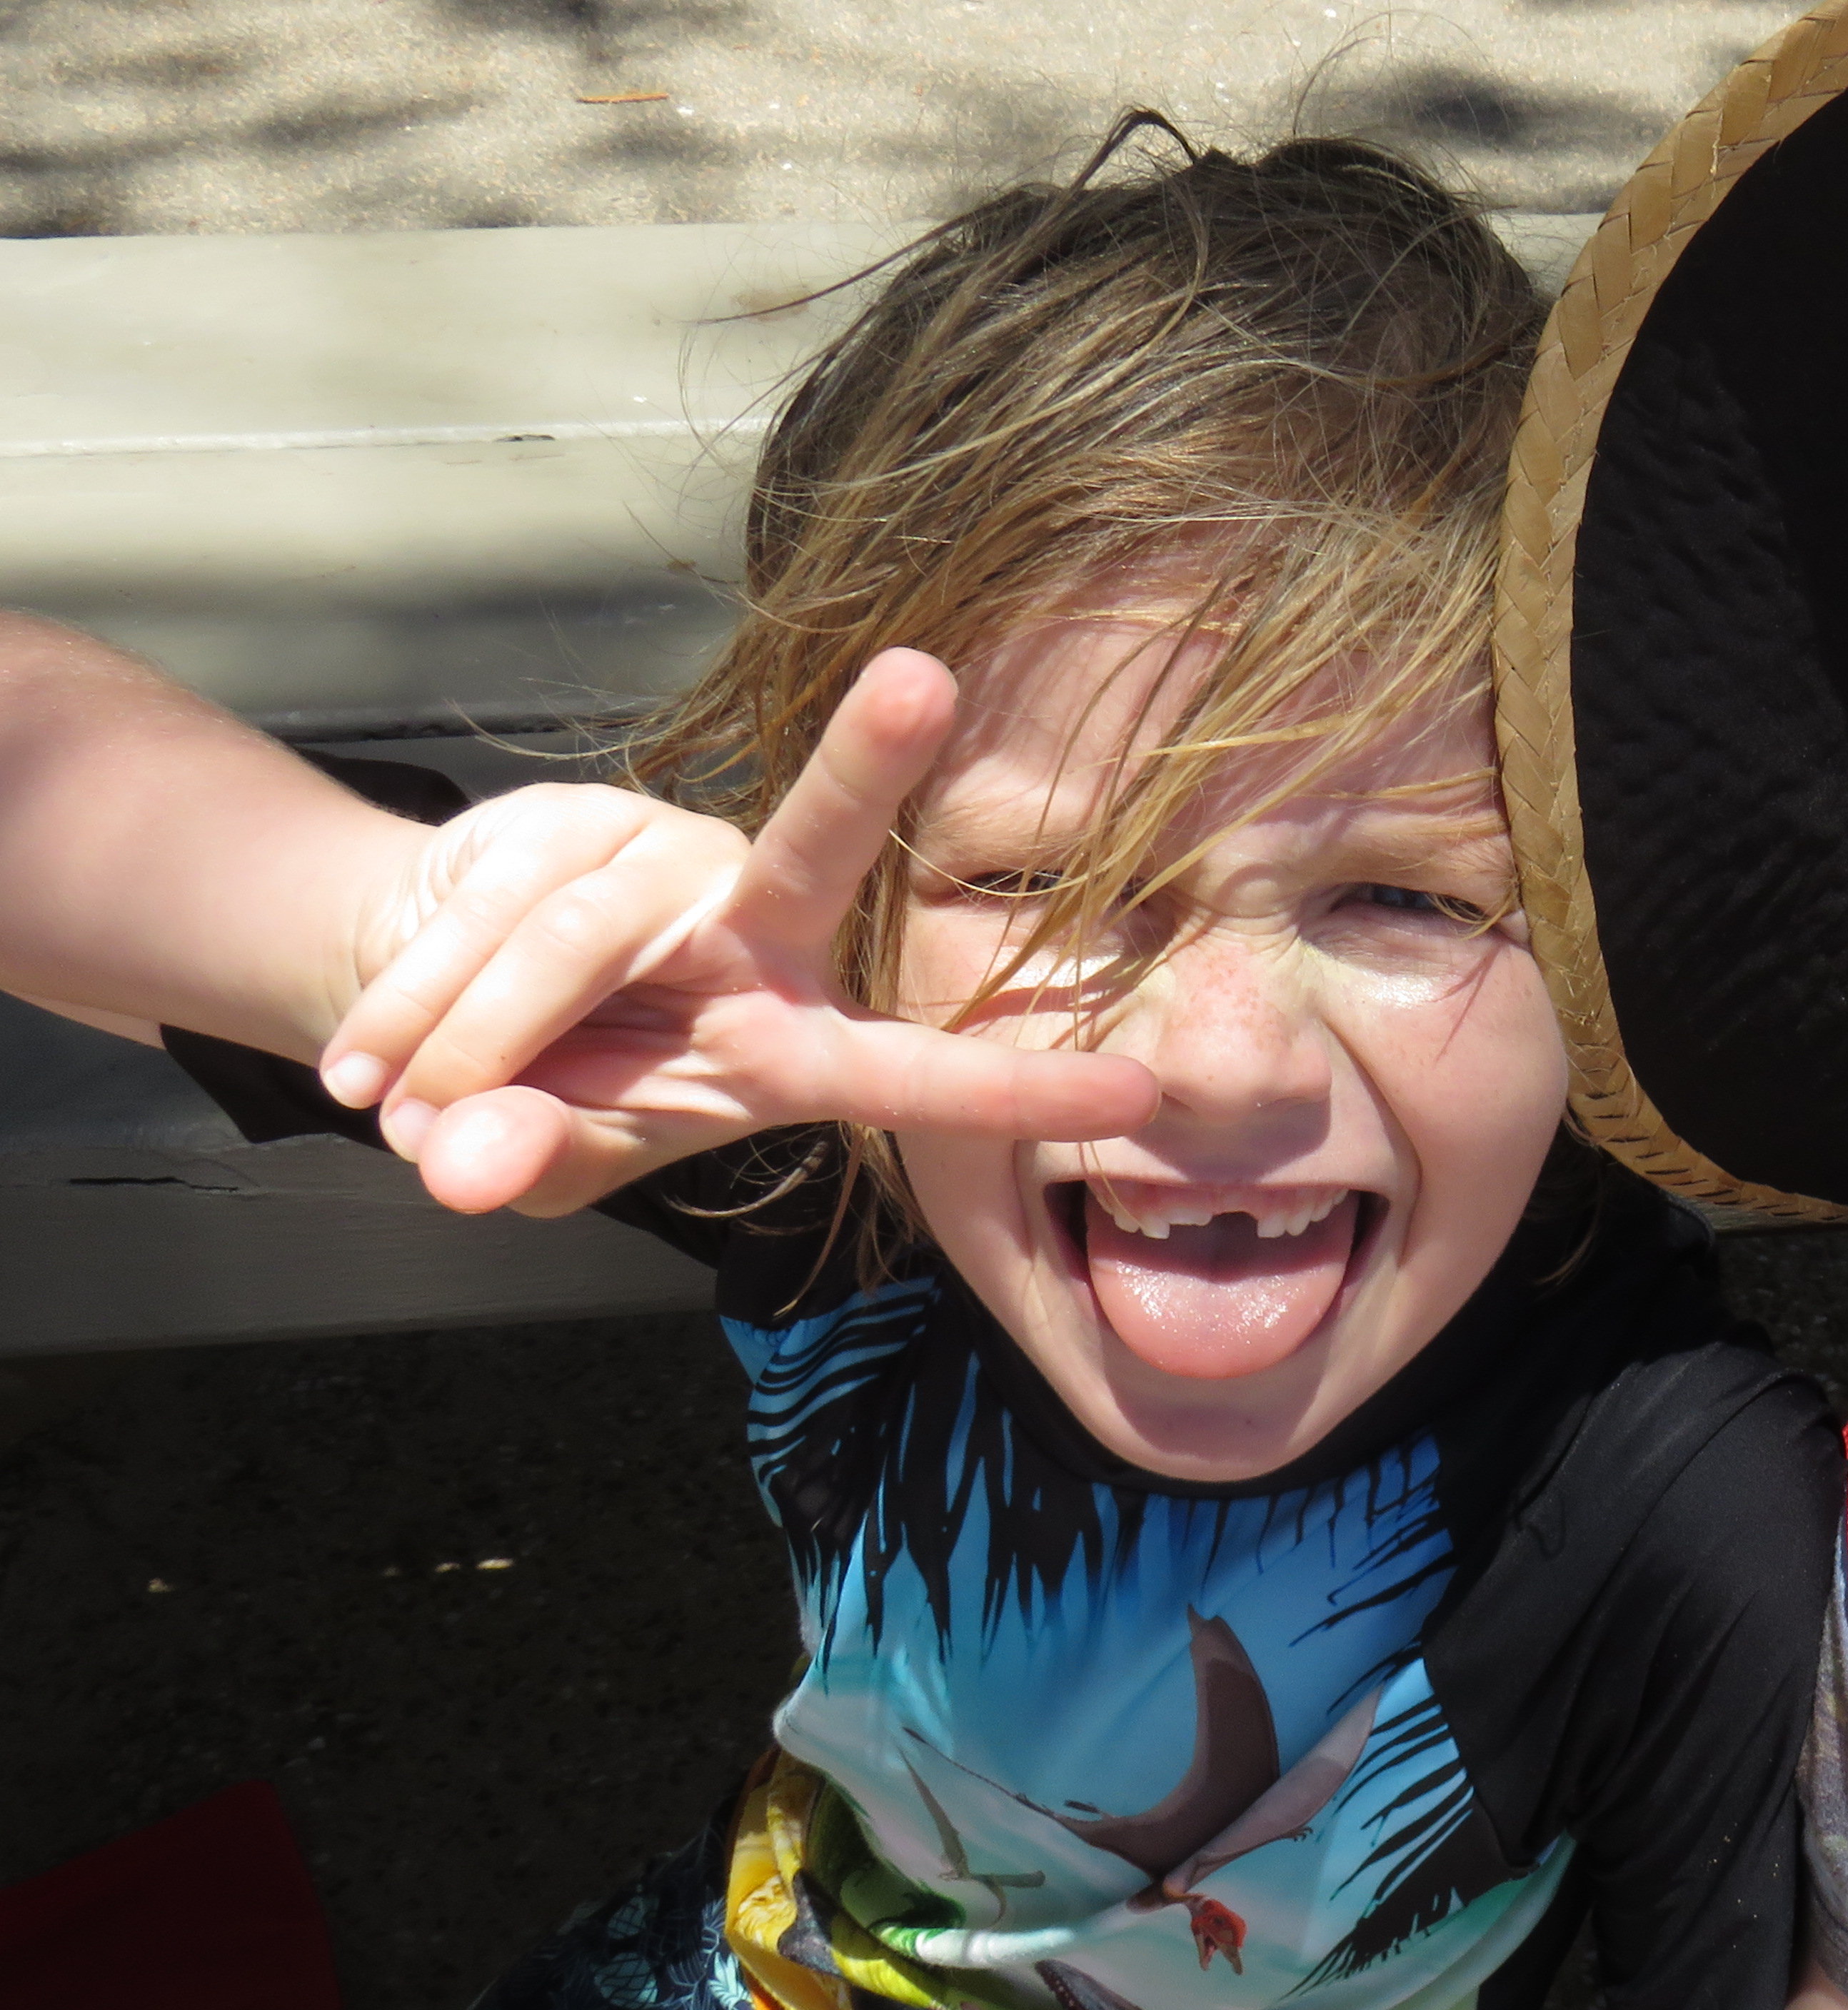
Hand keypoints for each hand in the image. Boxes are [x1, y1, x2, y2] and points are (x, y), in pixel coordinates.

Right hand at [322, 649, 1156, 1216]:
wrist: (421, 1019)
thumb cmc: (536, 1104)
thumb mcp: (538, 1162)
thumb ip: (530, 1163)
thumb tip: (469, 1162)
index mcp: (792, 1049)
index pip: (917, 1073)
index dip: (1023, 1087)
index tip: (1146, 1088)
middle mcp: (757, 937)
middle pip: (813, 847)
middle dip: (864, 764)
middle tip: (919, 676)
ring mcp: (668, 868)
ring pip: (570, 933)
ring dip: (464, 1035)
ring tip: (387, 1107)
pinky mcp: (573, 820)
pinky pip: (488, 905)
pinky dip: (409, 996)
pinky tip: (368, 1060)